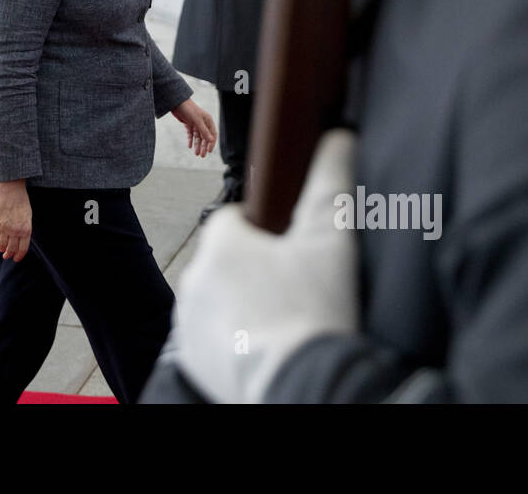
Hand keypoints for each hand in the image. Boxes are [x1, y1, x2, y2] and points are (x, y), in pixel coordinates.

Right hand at [0, 180, 31, 261]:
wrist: (11, 190)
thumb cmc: (21, 202)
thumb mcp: (28, 217)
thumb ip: (24, 229)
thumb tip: (20, 240)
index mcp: (26, 229)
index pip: (23, 249)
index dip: (19, 256)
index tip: (16, 258)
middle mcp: (15, 231)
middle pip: (12, 249)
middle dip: (9, 254)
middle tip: (7, 256)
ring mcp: (5, 228)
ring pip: (2, 245)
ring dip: (2, 249)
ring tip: (2, 249)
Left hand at [171, 98, 216, 156]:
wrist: (176, 102)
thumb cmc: (189, 109)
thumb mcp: (197, 120)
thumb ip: (204, 131)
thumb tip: (211, 140)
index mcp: (208, 120)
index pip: (212, 134)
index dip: (211, 143)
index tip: (209, 151)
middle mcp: (203, 122)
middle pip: (205, 137)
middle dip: (204, 146)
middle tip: (202, 155)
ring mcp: (195, 123)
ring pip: (198, 137)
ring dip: (197, 145)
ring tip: (196, 153)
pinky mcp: (188, 124)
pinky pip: (191, 134)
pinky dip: (190, 140)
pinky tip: (189, 146)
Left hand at [176, 128, 359, 402]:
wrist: (301, 388)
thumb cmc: (315, 313)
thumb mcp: (332, 239)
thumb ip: (332, 181)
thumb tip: (337, 139)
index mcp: (220, 244)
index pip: (235, 219)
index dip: (267, 230)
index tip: (292, 249)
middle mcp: (194, 280)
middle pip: (227, 261)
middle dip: (256, 269)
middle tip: (296, 288)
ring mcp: (190, 323)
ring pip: (218, 300)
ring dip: (243, 306)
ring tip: (285, 320)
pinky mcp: (192, 360)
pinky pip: (212, 338)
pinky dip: (234, 340)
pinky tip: (267, 347)